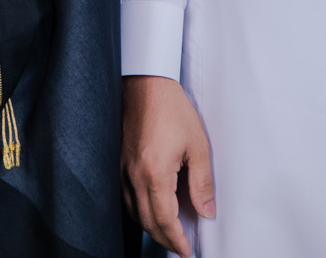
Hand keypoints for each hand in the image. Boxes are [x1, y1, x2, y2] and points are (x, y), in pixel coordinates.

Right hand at [121, 75, 213, 257]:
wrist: (145, 83)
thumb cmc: (171, 108)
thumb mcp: (198, 145)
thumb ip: (202, 182)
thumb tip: (206, 210)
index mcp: (155, 174)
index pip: (165, 220)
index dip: (177, 240)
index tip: (187, 250)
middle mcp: (134, 176)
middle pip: (147, 221)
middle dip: (164, 239)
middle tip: (180, 247)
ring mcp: (123, 169)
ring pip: (133, 212)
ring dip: (150, 227)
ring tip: (168, 233)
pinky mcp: (119, 162)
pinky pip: (126, 196)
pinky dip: (138, 210)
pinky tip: (150, 209)